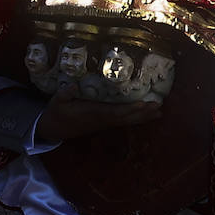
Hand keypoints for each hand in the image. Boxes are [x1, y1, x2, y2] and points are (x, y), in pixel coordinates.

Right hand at [35, 85, 160, 141]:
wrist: (55, 129)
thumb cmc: (57, 113)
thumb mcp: (56, 102)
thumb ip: (64, 94)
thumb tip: (72, 86)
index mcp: (93, 113)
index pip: (114, 112)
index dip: (129, 108)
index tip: (143, 103)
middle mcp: (102, 119)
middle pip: (126, 117)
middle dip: (143, 112)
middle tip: (159, 106)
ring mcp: (104, 122)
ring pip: (127, 120)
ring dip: (143, 117)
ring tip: (159, 112)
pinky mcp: (105, 123)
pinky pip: (124, 121)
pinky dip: (136, 118)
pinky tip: (146, 116)